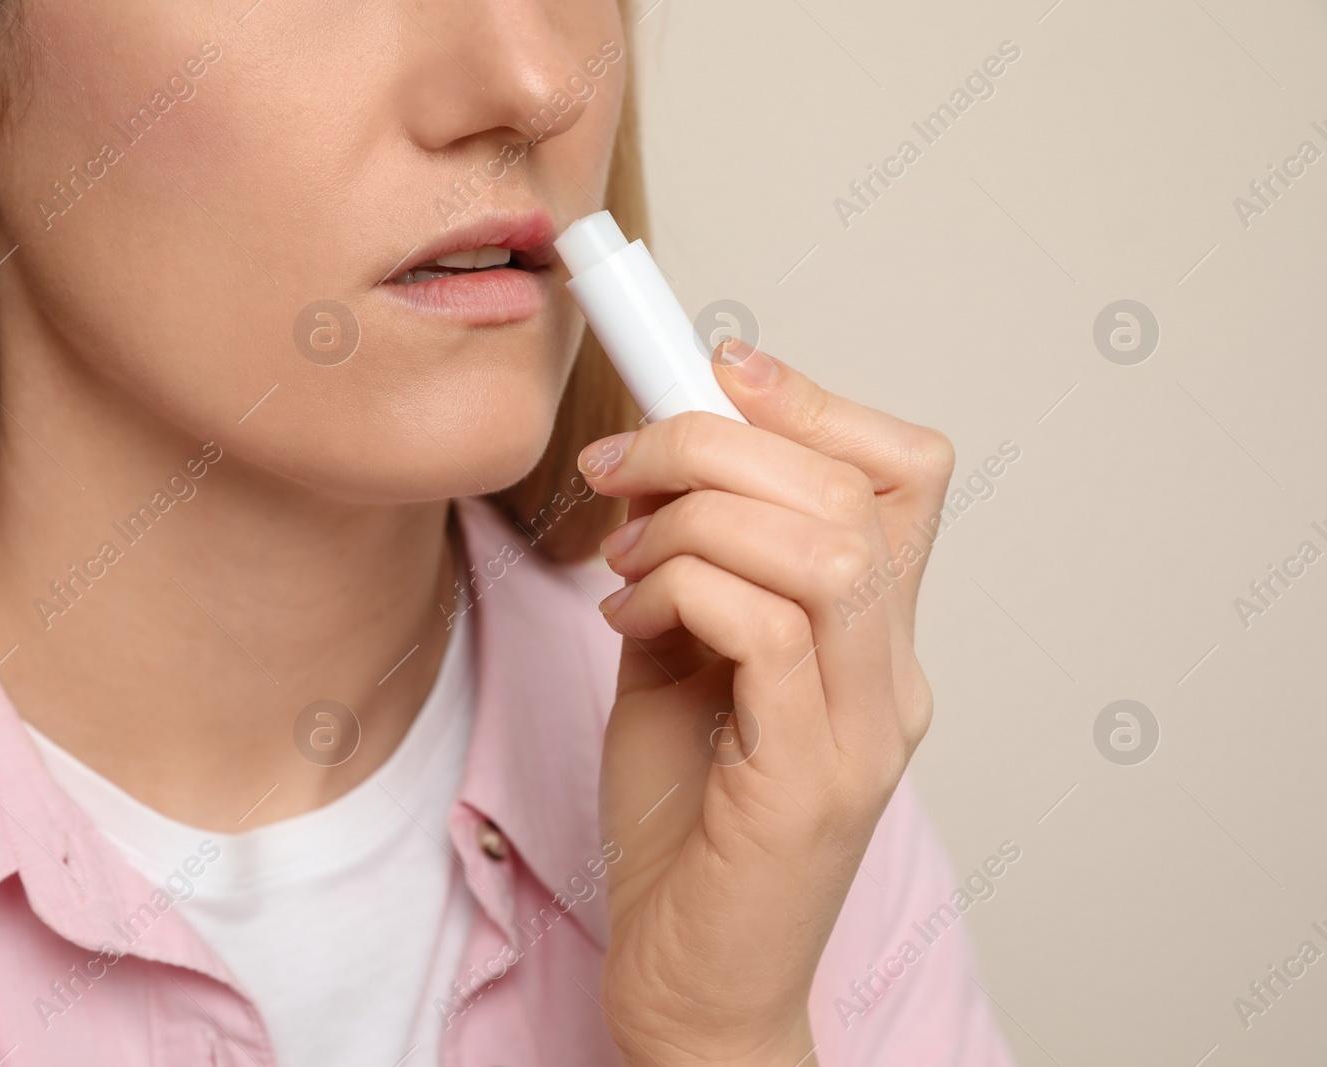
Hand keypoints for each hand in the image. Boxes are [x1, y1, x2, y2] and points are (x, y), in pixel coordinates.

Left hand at [580, 339, 955, 1065]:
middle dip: (717, 440)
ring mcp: (863, 732)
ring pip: (824, 546)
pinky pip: (766, 629)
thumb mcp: (680, 665)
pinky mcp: (811, 783)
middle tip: (625, 461)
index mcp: (872, 640)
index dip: (816, 398)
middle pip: (855, 490)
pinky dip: (681, 591)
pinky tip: (628, 623)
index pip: (904, 475)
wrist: (691, 979)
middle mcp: (892, 678)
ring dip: (697, 516)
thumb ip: (690, 570)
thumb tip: (657, 467)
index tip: (717, 368)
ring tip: (624, 555)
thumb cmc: (687, 828)